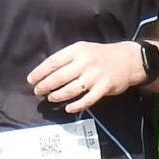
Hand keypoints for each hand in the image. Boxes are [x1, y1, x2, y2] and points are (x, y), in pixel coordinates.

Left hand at [28, 38, 145, 111]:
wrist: (128, 60)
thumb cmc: (101, 55)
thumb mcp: (84, 49)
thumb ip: (68, 59)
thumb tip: (47, 72)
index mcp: (77, 50)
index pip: (53, 62)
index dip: (40, 72)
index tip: (31, 80)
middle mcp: (85, 62)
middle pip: (59, 77)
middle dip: (46, 86)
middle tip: (38, 92)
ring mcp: (95, 76)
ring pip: (71, 89)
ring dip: (58, 96)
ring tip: (51, 98)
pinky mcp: (104, 88)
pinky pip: (87, 100)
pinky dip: (76, 106)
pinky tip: (68, 108)